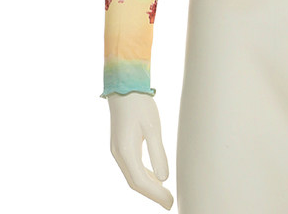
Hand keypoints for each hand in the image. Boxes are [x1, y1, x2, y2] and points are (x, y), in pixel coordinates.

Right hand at [107, 91, 173, 209]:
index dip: (156, 194)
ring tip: (165, 194)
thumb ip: (158, 153)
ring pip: (133, 176)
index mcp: (126, 151)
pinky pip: (132, 167)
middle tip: (170, 202)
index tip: (170, 202)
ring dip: (148, 186)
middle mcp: (119, 154)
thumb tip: (164, 178)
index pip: (141, 182)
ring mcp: (118, 150)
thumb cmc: (140, 104)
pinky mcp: (121, 145)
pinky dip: (144, 175)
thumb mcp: (153, 127)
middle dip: (153, 194)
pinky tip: (155, 177)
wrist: (124, 86)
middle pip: (135, 182)